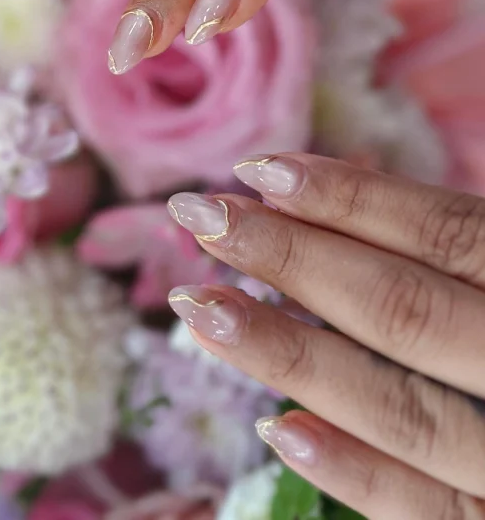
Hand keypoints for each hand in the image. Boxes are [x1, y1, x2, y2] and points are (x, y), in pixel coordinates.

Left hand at [165, 156, 484, 517]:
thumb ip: (468, 248)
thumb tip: (344, 202)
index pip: (445, 233)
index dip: (350, 198)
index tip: (257, 168)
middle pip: (403, 306)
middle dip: (291, 256)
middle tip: (197, 213)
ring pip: (399, 405)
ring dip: (289, 354)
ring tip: (202, 309)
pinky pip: (429, 512)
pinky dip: (356, 473)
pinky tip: (276, 429)